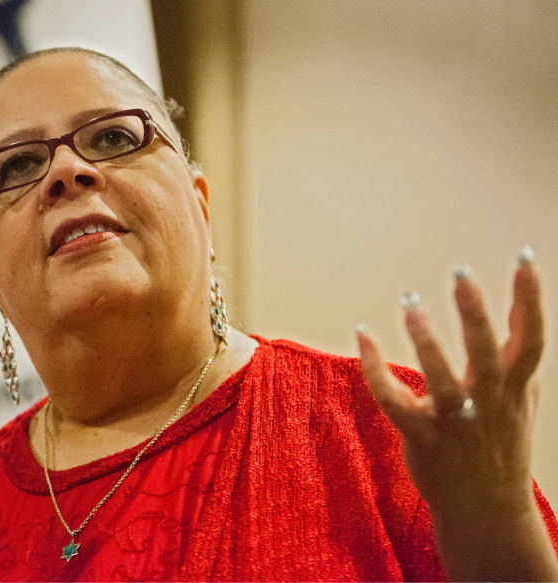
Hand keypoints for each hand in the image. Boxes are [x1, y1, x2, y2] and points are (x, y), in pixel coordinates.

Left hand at [357, 249, 557, 579]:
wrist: (487, 509)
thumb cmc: (501, 446)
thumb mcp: (521, 401)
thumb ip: (519, 360)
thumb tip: (527, 311)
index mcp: (515, 388)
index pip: (532, 338)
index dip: (531, 297)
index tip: (525, 257)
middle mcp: (489, 402)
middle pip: (486, 352)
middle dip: (475, 313)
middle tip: (461, 273)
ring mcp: (455, 421)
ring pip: (442, 378)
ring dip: (426, 340)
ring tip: (410, 302)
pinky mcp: (422, 436)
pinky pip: (394, 400)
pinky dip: (376, 368)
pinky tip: (363, 334)